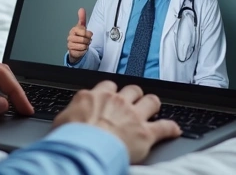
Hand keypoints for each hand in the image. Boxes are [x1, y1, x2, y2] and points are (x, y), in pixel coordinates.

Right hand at [53, 81, 180, 163]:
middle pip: (132, 89)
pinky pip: (165, 127)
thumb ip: (70, 114)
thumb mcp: (62, 121)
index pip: (108, 85)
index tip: (111, 96)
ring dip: (152, 104)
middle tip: (133, 102)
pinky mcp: (145, 133)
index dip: (111, 91)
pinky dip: (171, 128)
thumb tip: (68, 119)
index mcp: (95, 96)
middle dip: (134, 95)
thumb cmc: (71, 138)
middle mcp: (116, 101)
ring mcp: (133, 115)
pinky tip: (174, 130)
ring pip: (151, 100)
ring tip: (153, 108)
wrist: (85, 149)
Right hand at [67, 8, 92, 63]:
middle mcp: (70, 37)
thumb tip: (81, 9)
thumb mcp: (82, 27)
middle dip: (88, 41)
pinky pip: (82, 52)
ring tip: (84, 44)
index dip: (89, 34)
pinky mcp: (71, 52)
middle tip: (86, 40)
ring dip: (86, 46)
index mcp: (73, 30)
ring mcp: (70, 45)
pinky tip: (82, 49)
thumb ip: (82, 18)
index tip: (88, 35)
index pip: (84, 32)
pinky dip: (84, 51)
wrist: (76, 47)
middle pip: (84, 40)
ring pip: (83, 46)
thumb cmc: (79, 36)